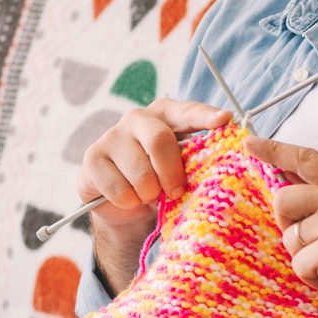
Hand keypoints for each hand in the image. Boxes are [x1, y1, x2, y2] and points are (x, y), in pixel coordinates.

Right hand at [80, 98, 231, 226]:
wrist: (124, 207)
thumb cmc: (160, 181)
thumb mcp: (181, 168)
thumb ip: (195, 159)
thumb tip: (220, 160)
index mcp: (164, 115)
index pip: (186, 111)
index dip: (204, 115)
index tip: (224, 119)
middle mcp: (137, 119)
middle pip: (159, 140)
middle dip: (171, 173)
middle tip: (176, 192)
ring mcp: (111, 136)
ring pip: (140, 173)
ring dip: (149, 194)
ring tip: (147, 195)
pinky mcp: (93, 158)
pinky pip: (119, 189)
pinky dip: (129, 202)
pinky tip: (127, 198)